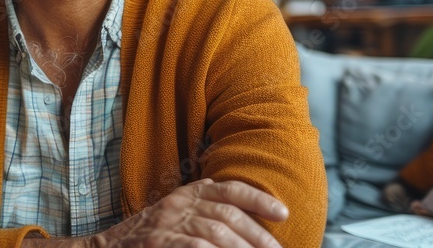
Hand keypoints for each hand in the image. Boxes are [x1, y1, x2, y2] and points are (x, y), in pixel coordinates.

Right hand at [92, 178, 287, 247]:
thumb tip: (251, 228)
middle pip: (228, 215)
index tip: (283, 213)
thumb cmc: (148, 239)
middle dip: (258, 236)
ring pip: (216, 232)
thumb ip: (206, 214)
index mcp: (186, 194)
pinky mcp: (158, 243)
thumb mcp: (176, 217)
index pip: (228, 189)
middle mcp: (178, 205)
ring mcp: (166, 225)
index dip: (258, 199)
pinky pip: (195, 247)